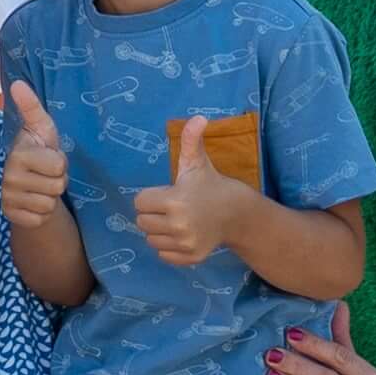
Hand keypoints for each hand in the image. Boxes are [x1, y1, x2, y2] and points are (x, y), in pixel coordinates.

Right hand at [1, 80, 71, 229]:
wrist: (27, 183)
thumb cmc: (39, 150)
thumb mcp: (41, 127)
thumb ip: (31, 106)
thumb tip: (18, 83)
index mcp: (18, 154)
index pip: (59, 166)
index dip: (60, 163)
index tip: (48, 158)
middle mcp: (9, 177)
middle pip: (57, 186)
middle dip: (57, 181)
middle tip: (45, 174)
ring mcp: (7, 198)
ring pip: (49, 204)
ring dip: (50, 197)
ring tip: (40, 187)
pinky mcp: (10, 216)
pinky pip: (40, 219)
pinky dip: (41, 213)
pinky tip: (33, 202)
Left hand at [130, 112, 267, 267]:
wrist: (235, 212)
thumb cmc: (209, 184)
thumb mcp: (197, 162)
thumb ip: (191, 140)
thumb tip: (199, 117)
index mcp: (174, 200)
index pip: (140, 202)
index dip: (151, 196)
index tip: (167, 192)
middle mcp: (178, 225)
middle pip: (142, 222)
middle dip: (153, 213)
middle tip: (171, 207)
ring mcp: (185, 243)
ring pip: (151, 239)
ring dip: (159, 231)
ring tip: (177, 220)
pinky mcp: (190, 257)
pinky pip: (163, 255)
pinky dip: (169, 246)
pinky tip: (183, 234)